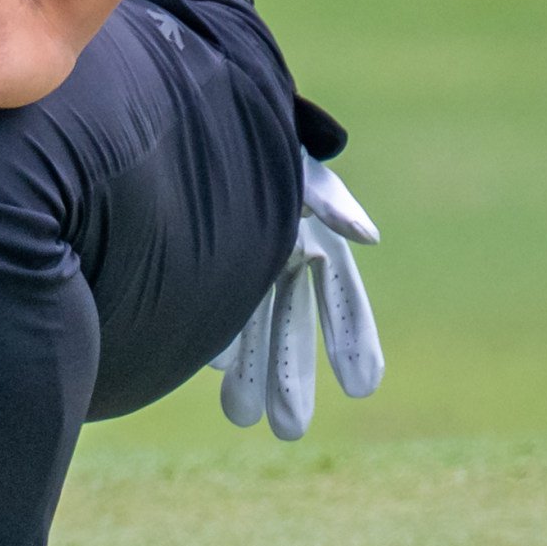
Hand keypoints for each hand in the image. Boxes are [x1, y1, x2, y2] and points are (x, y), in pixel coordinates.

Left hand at [218, 158, 385, 436]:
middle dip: (290, 376)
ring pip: (246, 325)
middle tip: (289, 432)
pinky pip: (208, 307)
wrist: (177, 114)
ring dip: (248, 370)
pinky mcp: (197, 262)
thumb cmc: (245, 131)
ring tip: (243, 418)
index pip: (340, 296)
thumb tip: (369, 236)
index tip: (362, 388)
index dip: (353, 339)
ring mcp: (236, 260)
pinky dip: (211, 336)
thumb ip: (325, 196)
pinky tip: (208, 364)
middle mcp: (277, 252)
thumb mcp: (289, 160)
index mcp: (309, 231)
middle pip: (289, 325)